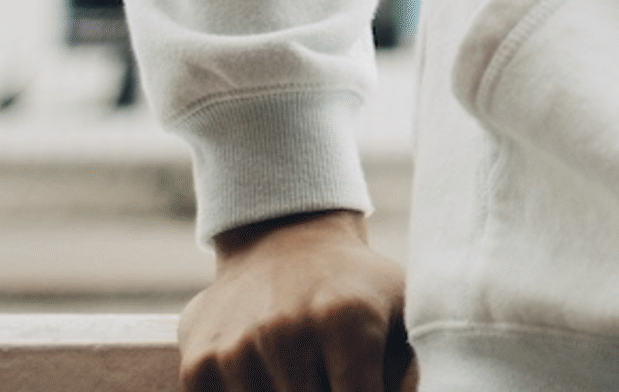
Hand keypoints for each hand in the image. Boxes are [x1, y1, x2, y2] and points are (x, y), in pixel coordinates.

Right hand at [180, 207, 411, 391]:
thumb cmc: (357, 287)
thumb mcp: (405, 307)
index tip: (363, 384)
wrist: (285, 240)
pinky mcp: (198, 363)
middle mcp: (285, 332)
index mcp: (346, 320)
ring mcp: (236, 350)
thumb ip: (420, 364)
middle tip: (329, 370)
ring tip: (306, 370)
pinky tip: (268, 376)